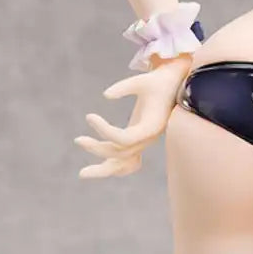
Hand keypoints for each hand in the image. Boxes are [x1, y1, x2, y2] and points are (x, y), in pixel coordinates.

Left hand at [74, 55, 192, 178]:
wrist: (175, 83)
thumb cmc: (159, 81)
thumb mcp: (143, 80)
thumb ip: (124, 86)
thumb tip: (106, 95)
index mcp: (151, 127)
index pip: (124, 139)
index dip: (104, 130)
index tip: (89, 116)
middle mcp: (148, 139)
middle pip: (121, 154)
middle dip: (97, 149)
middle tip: (77, 140)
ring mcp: (144, 142)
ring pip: (124, 164)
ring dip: (104, 169)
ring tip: (82, 173)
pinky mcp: (140, 140)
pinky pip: (129, 162)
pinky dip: (116, 167)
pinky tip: (100, 167)